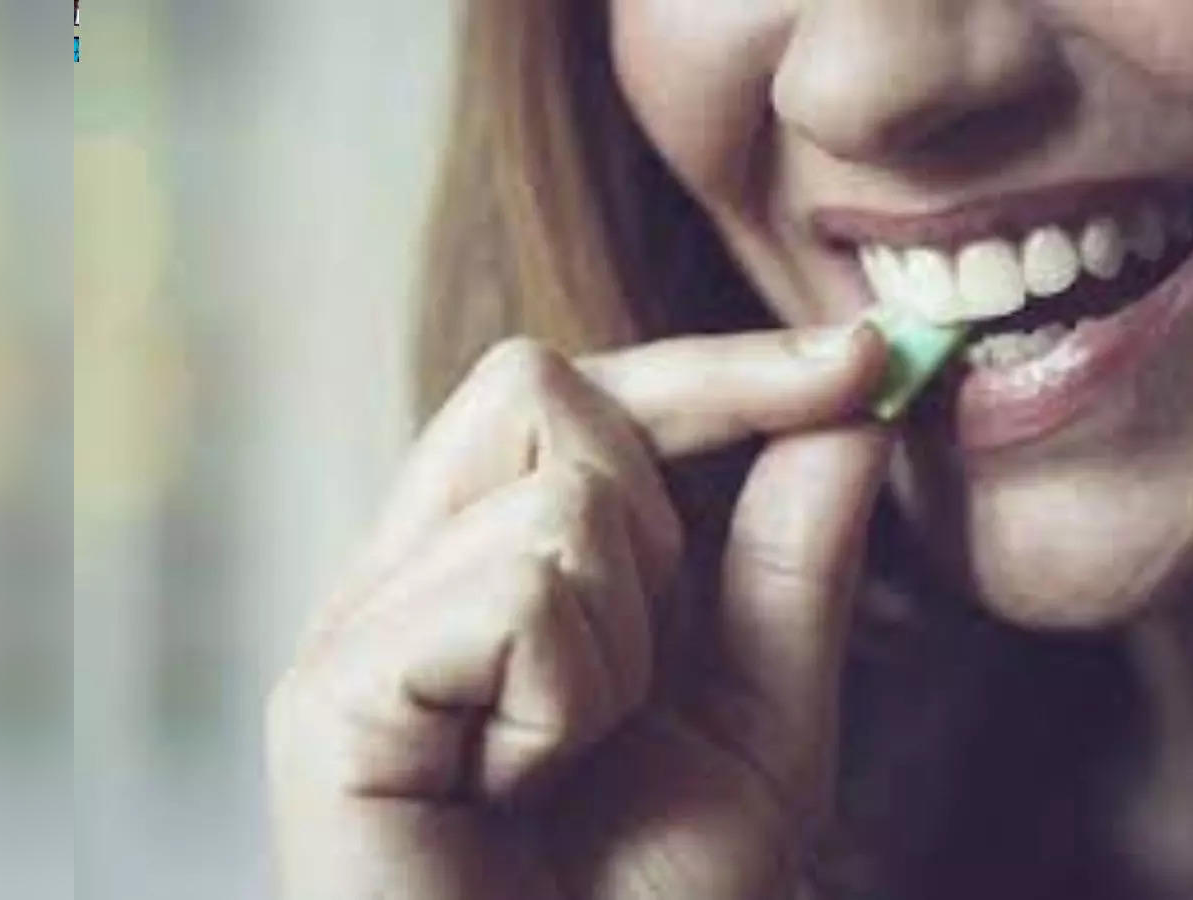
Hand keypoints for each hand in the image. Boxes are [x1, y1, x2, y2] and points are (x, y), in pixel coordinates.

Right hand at [266, 324, 890, 898]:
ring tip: (576, 753)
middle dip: (658, 516)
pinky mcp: (327, 696)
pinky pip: (518, 590)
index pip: (588, 389)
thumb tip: (852, 405)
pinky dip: (574, 689)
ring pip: (552, 487)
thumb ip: (794, 561)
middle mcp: (403, 574)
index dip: (725, 370)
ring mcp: (353, 629)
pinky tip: (526, 782)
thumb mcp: (762, 721)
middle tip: (641, 673)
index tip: (865, 364)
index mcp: (486, 565)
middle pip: (543, 387)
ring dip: (628, 632)